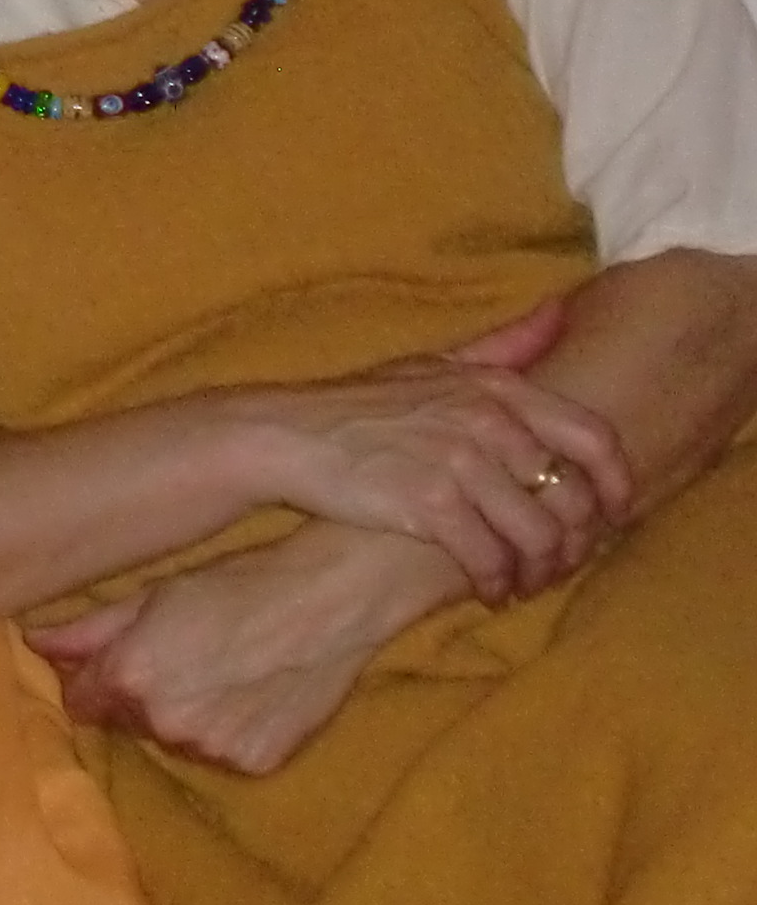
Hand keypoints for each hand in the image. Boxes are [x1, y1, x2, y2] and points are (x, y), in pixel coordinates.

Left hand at [27, 521, 445, 773]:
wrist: (331, 599)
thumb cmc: (237, 583)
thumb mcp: (152, 595)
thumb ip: (87, 629)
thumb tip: (34, 642)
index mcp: (131, 677)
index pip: (80, 701)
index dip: (89, 680)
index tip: (109, 662)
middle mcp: (166, 723)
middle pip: (128, 720)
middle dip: (137, 695)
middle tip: (177, 655)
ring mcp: (213, 749)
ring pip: (174, 738)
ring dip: (182, 715)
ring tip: (217, 670)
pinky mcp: (256, 763)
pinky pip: (221, 753)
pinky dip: (226, 730)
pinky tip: (248, 693)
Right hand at [238, 300, 630, 602]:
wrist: (288, 435)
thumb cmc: (363, 404)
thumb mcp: (434, 363)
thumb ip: (503, 347)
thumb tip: (560, 313)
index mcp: (496, 388)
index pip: (593, 438)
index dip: (616, 485)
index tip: (613, 516)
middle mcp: (486, 421)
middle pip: (572, 497)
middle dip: (575, 542)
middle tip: (557, 563)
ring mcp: (457, 462)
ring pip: (537, 536)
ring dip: (538, 572)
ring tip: (523, 583)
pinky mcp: (427, 504)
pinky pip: (489, 558)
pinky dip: (496, 583)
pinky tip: (487, 590)